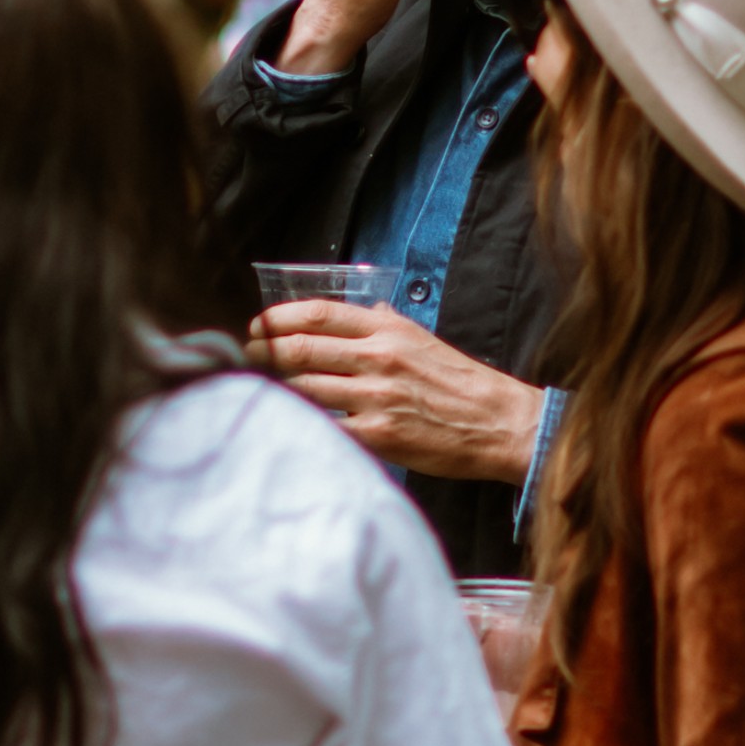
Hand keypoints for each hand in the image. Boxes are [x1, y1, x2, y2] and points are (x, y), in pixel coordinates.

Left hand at [251, 304, 539, 487]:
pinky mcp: (380, 435)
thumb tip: (361, 310)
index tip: (256, 326)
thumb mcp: (421, 337)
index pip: (317, 313)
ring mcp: (377, 397)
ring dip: (272, 389)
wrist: (498, 422)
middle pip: (298, 348)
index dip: (277, 318)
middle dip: (261, 354)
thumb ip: (385, 323)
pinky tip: (285, 422)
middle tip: (245, 359)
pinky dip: (300, 423)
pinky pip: (325, 426)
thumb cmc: (459, 381)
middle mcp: (378, 357)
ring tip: (257, 391)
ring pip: (304, 388)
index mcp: (386, 329)